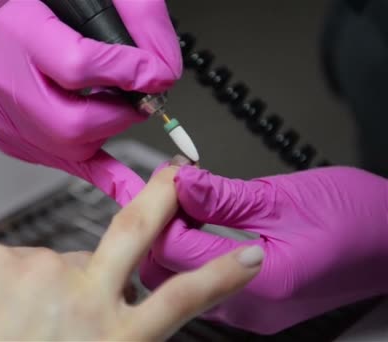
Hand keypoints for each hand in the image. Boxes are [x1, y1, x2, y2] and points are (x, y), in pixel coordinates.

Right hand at [0, 0, 181, 204]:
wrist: (13, 22)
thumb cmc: (54, 7)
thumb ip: (142, 19)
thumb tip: (163, 71)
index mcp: (17, 29)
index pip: (77, 67)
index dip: (127, 75)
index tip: (155, 75)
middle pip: (71, 123)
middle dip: (119, 116)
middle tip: (138, 101)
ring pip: (66, 147)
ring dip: (105, 132)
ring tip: (112, 106)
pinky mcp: (5, 136)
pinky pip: (58, 161)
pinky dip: (96, 171)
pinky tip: (122, 183)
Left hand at [0, 167, 262, 340]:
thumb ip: (110, 330)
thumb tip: (118, 301)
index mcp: (112, 337)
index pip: (182, 300)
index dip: (220, 275)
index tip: (247, 255)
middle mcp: (81, 295)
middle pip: (133, 232)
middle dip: (160, 197)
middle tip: (174, 174)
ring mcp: (36, 270)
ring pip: (58, 260)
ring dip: (50, 281)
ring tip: (21, 321)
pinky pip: (15, 261)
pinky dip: (12, 280)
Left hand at [140, 161, 387, 333]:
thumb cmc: (357, 219)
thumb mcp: (284, 198)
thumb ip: (223, 196)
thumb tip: (183, 182)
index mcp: (261, 280)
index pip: (175, 252)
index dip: (161, 211)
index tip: (166, 181)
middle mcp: (250, 308)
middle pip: (168, 274)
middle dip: (160, 229)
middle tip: (174, 191)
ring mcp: (250, 313)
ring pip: (180, 282)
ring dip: (174, 243)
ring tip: (188, 204)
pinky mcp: (252, 308)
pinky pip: (203, 286)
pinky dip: (192, 256)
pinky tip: (200, 227)